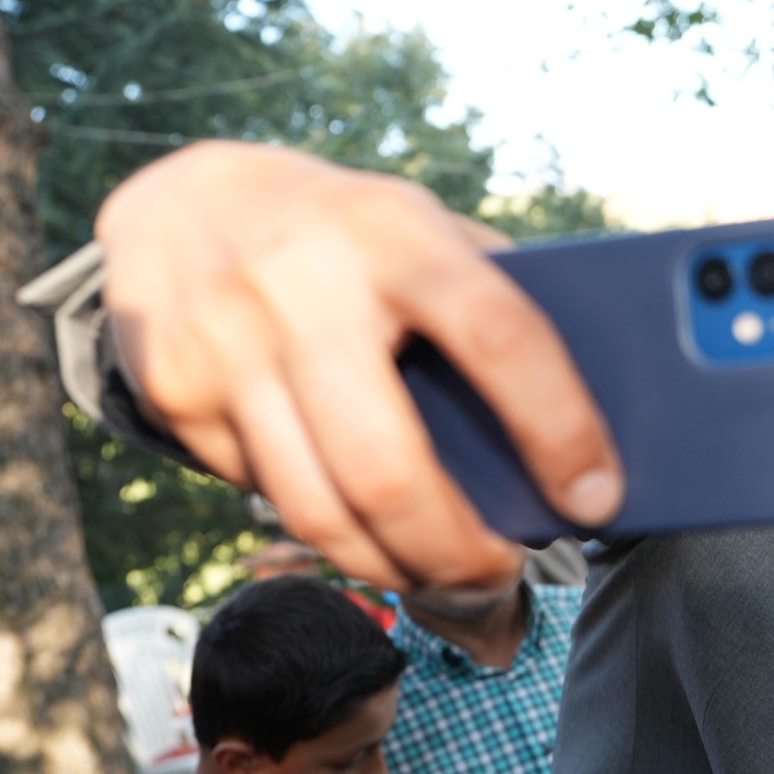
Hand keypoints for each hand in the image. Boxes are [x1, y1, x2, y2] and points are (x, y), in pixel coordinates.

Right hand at [97, 141, 621, 588]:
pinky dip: (326, 529)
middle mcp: (302, 284)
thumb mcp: (420, 227)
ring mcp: (225, 341)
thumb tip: (583, 426)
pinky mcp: (175, 391)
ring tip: (438, 574)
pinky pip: (266, 495)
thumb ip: (492, 300)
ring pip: (320, 508)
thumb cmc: (346, 231)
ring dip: (391, 566)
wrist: (182, 198)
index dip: (558, 429)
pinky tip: (362, 529)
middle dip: (455, 549)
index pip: (500, 337)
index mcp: (394, 232)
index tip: (598, 497)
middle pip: (390, 467)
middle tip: (498, 573)